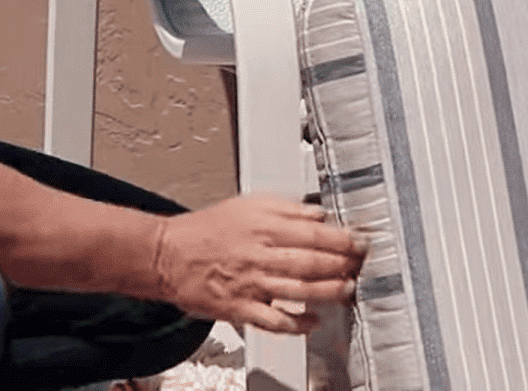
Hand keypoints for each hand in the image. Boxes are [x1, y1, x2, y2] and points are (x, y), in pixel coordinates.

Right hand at [152, 195, 366, 333]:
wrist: (167, 255)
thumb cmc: (205, 230)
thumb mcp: (247, 204)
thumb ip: (286, 208)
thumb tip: (318, 213)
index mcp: (263, 226)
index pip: (313, 233)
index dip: (342, 240)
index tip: (360, 243)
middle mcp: (260, 255)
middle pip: (311, 261)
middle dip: (342, 265)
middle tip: (360, 266)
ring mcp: (251, 284)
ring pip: (299, 289)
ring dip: (328, 291)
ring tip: (347, 290)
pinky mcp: (240, 308)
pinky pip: (274, 320)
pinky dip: (297, 323)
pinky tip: (314, 321)